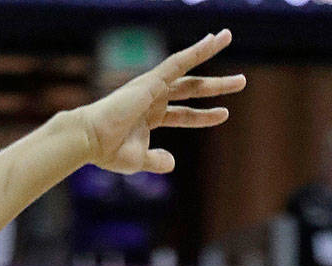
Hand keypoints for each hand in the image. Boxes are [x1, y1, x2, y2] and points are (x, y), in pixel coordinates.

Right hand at [76, 31, 244, 176]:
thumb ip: (157, 160)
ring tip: (228, 37)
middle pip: (192, 89)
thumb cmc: (108, 151)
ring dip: (209, 53)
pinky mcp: (151, 81)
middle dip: (217, 85)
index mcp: (151, 116)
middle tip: (241, 80)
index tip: (224, 114)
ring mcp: (153, 87)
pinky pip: (177, 62)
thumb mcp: (139, 160)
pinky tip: (212, 41)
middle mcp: (153, 97)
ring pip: (187, 69)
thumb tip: (172, 163)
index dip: (205, 116)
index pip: (185, 114)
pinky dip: (195, 50)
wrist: (90, 140)